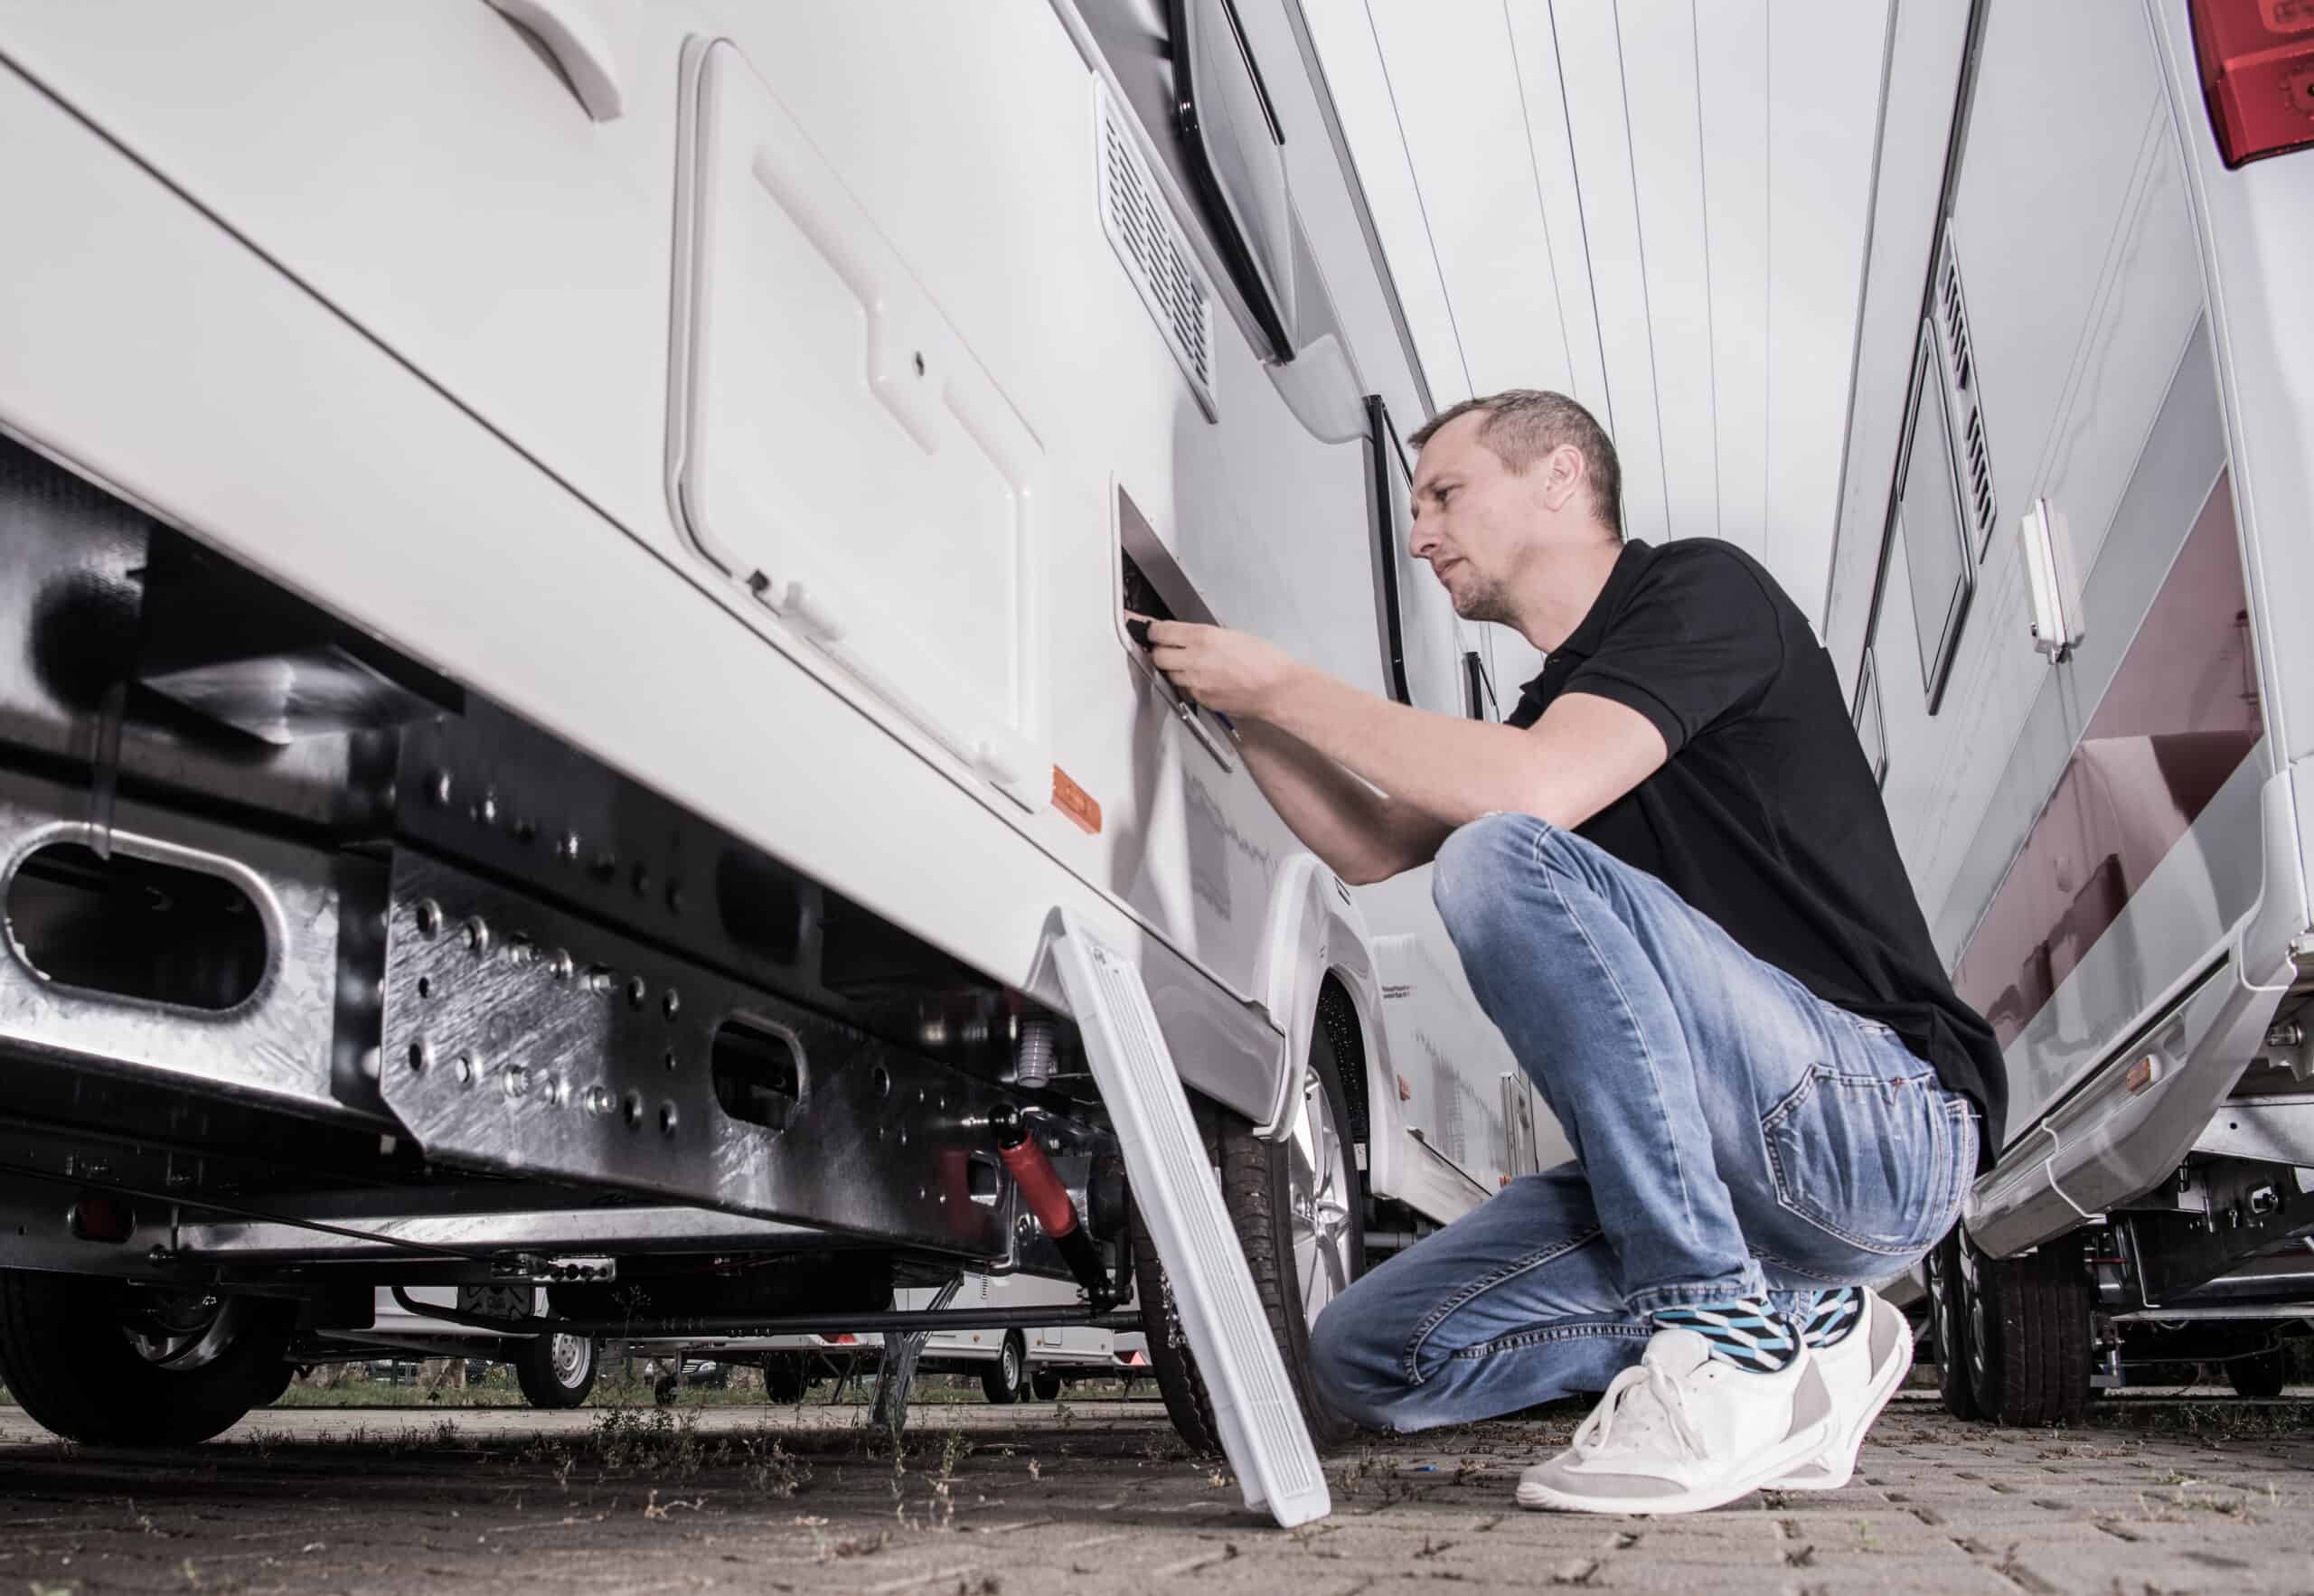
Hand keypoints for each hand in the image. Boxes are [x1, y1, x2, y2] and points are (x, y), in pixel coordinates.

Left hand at [1135, 616, 1302, 718]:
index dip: (1154, 631)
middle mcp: (1195, 660)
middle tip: (1166, 647)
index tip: (1153, 630)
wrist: (1277, 690)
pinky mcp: (1201, 699)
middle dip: (1159, 650)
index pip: (1161, 632)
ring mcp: (1196, 682)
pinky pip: (1183, 689)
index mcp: (1204, 637)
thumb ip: (1206, 636)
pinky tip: (1201, 678)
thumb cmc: (1265, 661)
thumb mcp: (1234, 635)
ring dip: (1172, 668)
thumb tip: (1187, 637)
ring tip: (1188, 664)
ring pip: (1168, 674)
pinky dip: (1187, 683)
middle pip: (1158, 656)